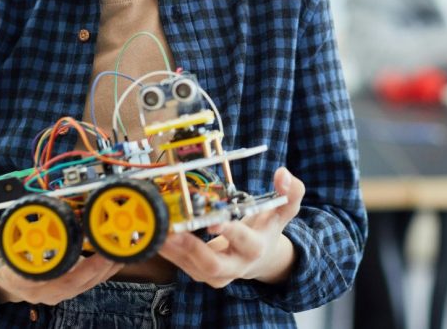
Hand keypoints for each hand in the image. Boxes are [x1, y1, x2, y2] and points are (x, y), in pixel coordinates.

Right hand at [0, 229, 122, 305]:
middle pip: (74, 284)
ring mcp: (58, 293)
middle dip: (96, 268)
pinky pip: (90, 283)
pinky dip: (105, 270)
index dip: (66, 270)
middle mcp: (43, 291)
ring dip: (106, 269)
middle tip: (112, 251)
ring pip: (86, 285)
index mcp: (23, 281)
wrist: (5, 280)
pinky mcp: (69, 290)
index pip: (43, 279)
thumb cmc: (4, 261)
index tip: (81, 256)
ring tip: (121, 251)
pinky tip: (116, 257)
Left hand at [158, 167, 303, 287]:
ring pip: (192, 268)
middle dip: (193, 250)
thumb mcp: (283, 211)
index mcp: (255, 248)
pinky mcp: (200, 274)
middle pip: (213, 265)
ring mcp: (217, 274)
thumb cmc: (267, 228)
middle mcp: (236, 266)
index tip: (214, 220)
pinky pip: (182, 265)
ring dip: (173, 250)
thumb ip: (290, 192)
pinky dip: (167, 251)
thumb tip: (283, 173)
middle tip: (175, 232)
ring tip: (158, 231)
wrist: (260, 258)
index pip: (244, 242)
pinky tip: (156, 234)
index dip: (230, 231)